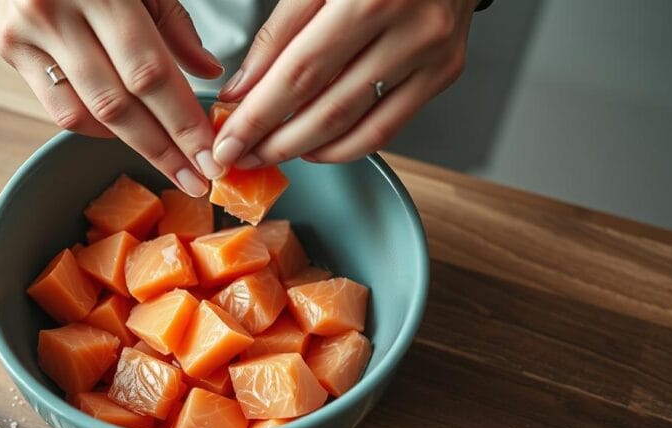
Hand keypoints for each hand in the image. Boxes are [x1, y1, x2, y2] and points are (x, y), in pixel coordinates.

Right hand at [0, 0, 225, 195]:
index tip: (211, 158)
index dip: (182, 123)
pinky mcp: (7, 48)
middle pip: (117, 104)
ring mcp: (24, 34)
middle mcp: (54, 12)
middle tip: (197, 180)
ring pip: (84, 115)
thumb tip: (208, 73)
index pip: (149, 73)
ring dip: (131, 144)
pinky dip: (97, 125)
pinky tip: (126, 129)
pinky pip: (59, 107)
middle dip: (163, 149)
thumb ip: (173, 22)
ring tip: (170, 161)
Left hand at [213, 0, 477, 166]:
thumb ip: (279, 32)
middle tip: (239, 156)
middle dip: (274, 141)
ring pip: (355, 124)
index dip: (258, 115)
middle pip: (327, 106)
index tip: (227, 141)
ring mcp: (431, 53)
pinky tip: (314, 148)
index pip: (299, 72)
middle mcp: (408, 26)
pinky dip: (344, 147)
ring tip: (268, 154)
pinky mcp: (444, 71)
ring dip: (303, 148)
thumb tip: (243, 90)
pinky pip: (387, 128)